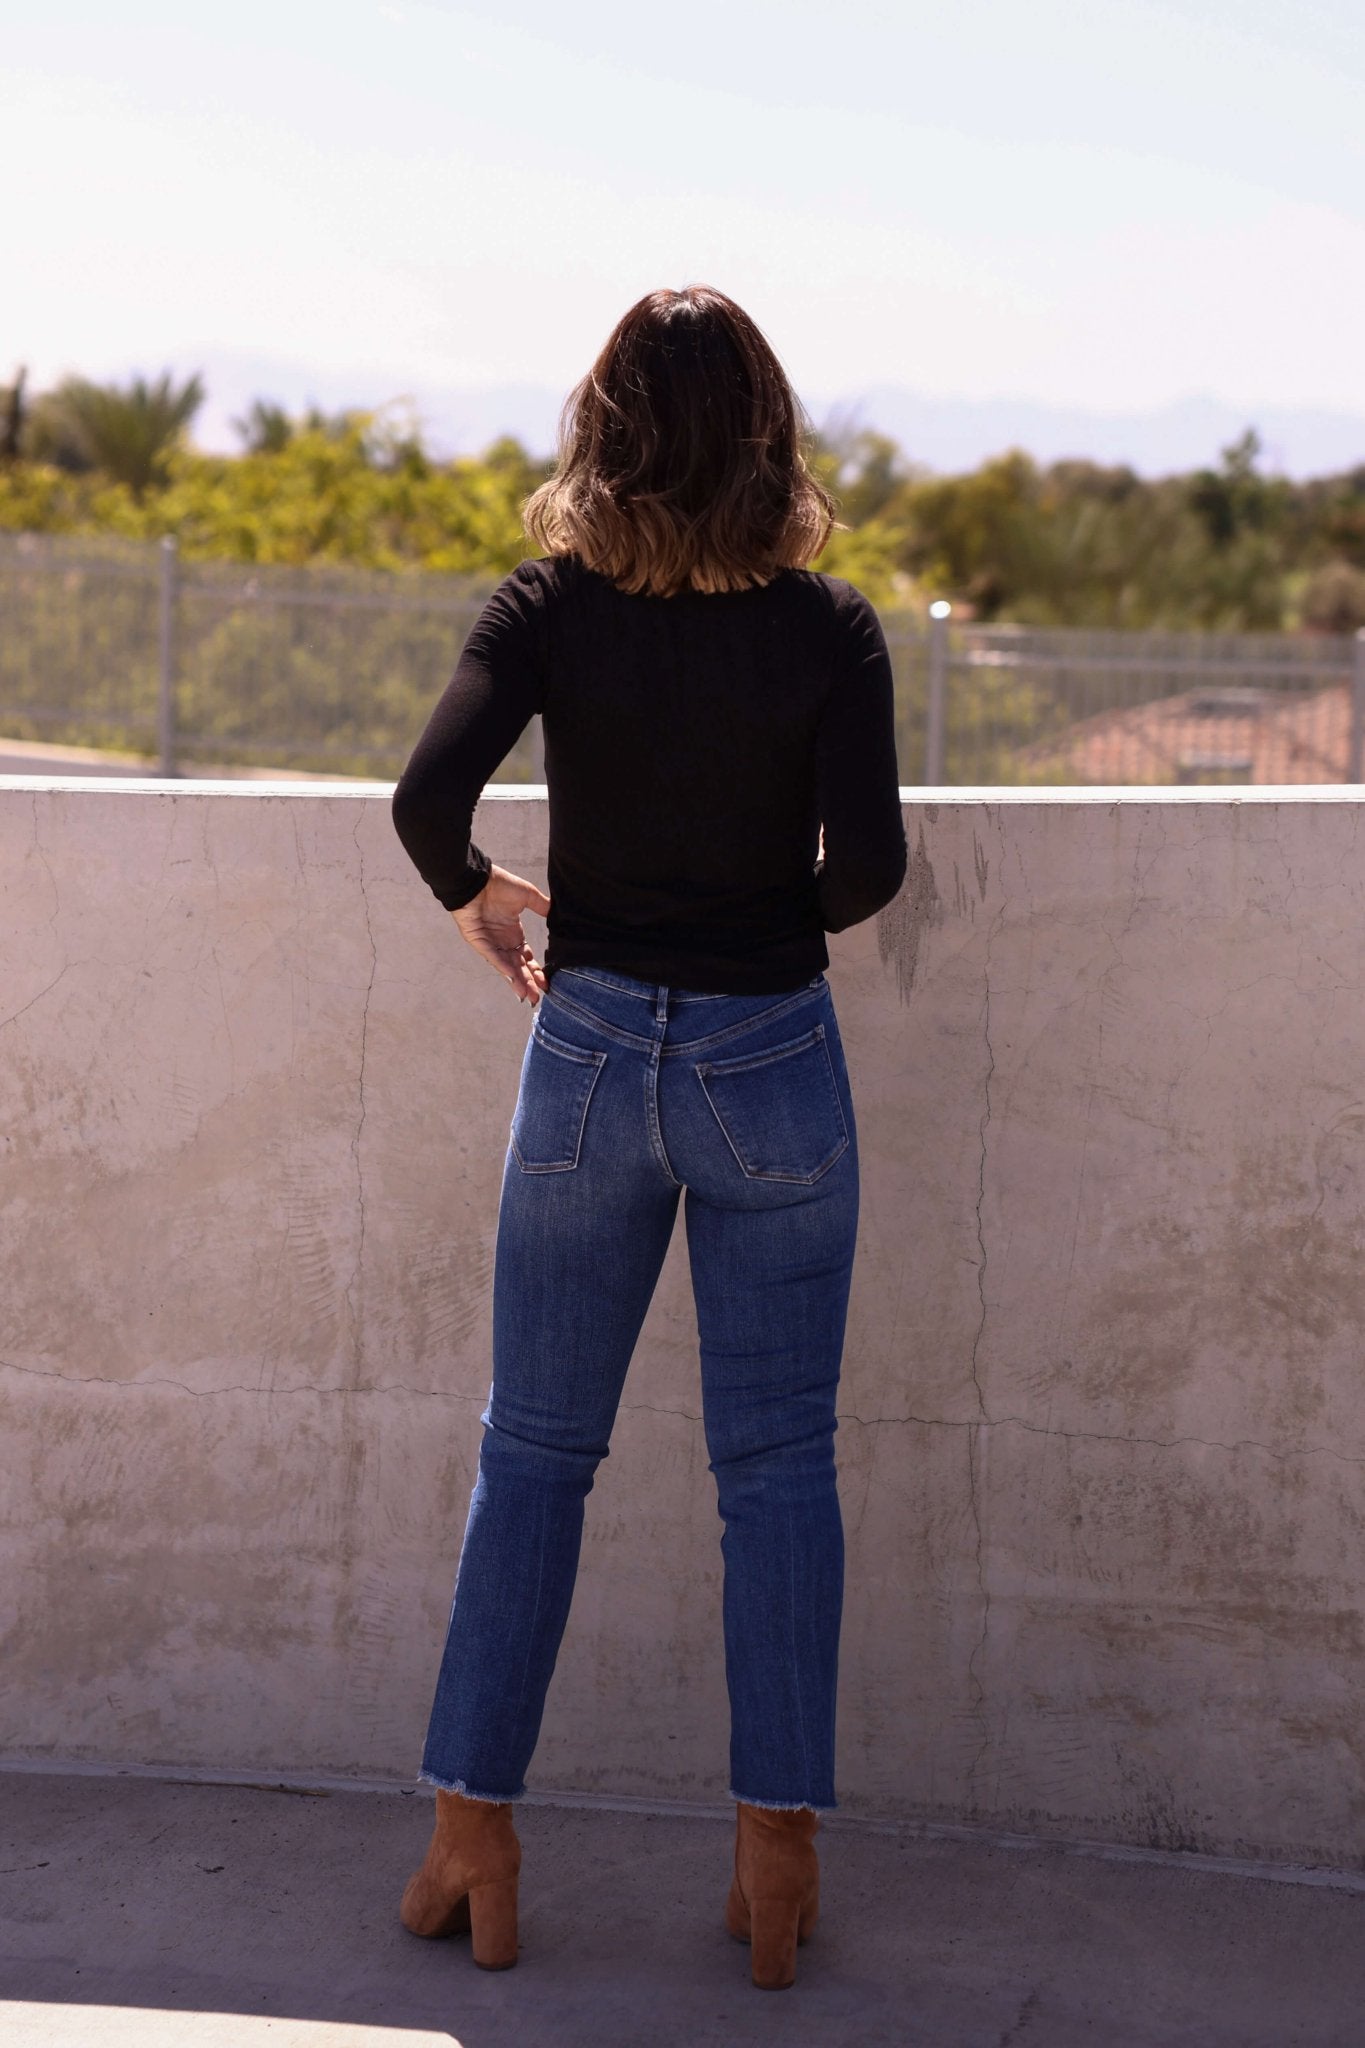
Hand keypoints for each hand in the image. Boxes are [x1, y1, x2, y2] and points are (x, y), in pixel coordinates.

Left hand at [451, 865, 550, 1005]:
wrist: (476, 877)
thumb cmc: (499, 884)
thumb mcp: (527, 896)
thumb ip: (541, 906)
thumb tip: (557, 914)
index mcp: (513, 933)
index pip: (526, 958)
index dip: (536, 970)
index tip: (546, 982)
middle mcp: (502, 941)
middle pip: (517, 967)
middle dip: (528, 983)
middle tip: (537, 998)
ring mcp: (489, 942)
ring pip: (506, 966)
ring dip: (516, 981)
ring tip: (526, 996)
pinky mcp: (477, 940)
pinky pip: (491, 955)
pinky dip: (502, 966)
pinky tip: (512, 976)